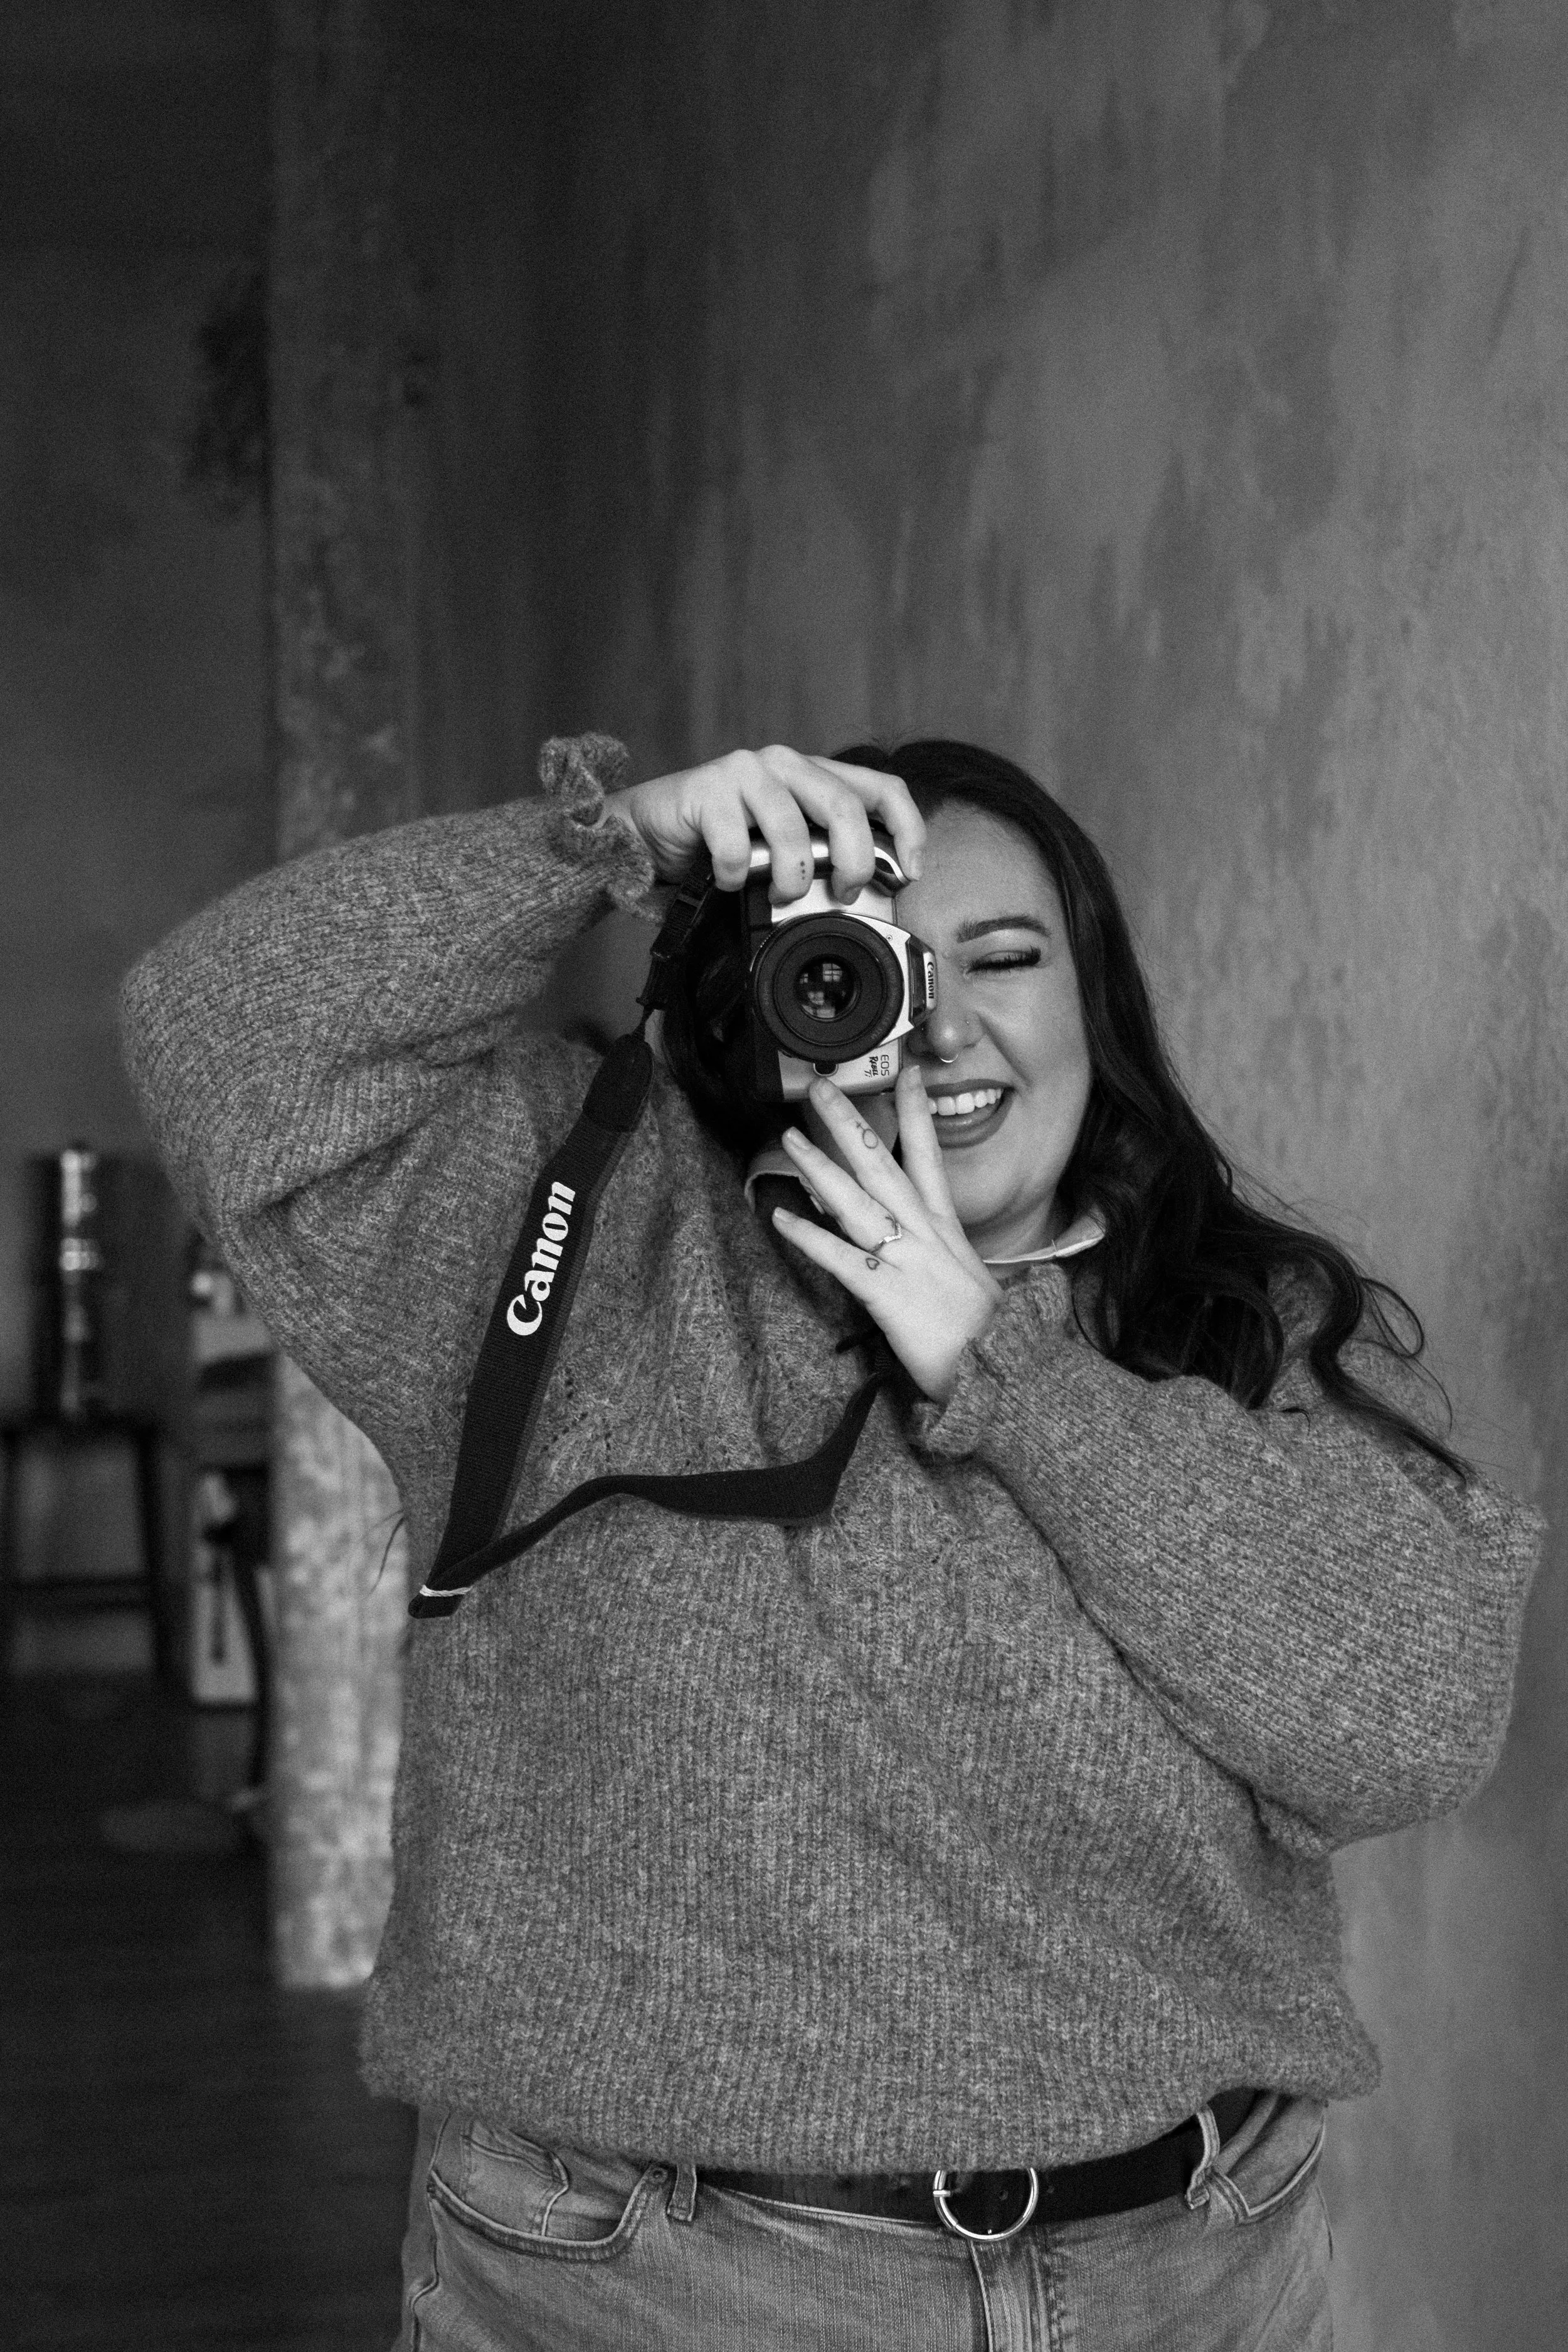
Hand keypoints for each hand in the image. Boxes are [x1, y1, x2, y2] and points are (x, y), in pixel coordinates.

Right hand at [602, 745, 923, 902]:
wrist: (645, 831)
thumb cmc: (718, 842)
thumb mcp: (781, 847)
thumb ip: (820, 854)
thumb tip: (867, 895)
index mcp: (812, 775)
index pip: (881, 786)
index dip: (907, 829)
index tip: (910, 873)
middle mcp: (784, 764)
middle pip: (845, 807)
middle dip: (854, 862)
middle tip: (844, 894)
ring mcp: (745, 773)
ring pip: (792, 830)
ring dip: (792, 877)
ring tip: (779, 895)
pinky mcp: (706, 790)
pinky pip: (736, 846)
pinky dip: (734, 876)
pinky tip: (725, 882)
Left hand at [771, 1066, 1003, 1402]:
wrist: (1005, 1375)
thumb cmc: (989, 1338)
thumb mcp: (973, 1284)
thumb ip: (946, 1259)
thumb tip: (926, 1246)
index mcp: (948, 1231)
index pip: (930, 1159)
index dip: (916, 1115)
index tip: (906, 1075)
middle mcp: (926, 1236)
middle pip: (883, 1165)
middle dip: (849, 1123)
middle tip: (820, 1087)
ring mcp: (907, 1261)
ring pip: (856, 1201)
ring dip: (818, 1167)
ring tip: (788, 1138)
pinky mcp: (888, 1295)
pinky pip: (841, 1259)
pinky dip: (810, 1238)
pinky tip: (781, 1219)